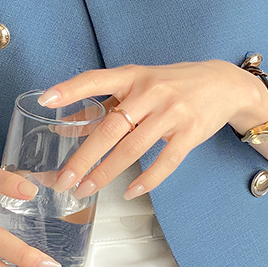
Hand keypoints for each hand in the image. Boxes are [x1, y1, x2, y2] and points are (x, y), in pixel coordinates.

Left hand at [37, 60, 267, 199]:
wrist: (222, 84)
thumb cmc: (173, 82)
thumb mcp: (139, 83)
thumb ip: (105, 101)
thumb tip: (66, 123)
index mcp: (135, 76)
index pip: (97, 79)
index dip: (71, 88)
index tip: (46, 100)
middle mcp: (152, 92)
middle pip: (112, 127)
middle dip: (84, 156)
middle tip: (63, 180)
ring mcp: (172, 112)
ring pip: (133, 148)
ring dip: (106, 173)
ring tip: (86, 189)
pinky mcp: (190, 132)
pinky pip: (166, 161)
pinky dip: (147, 180)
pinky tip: (130, 190)